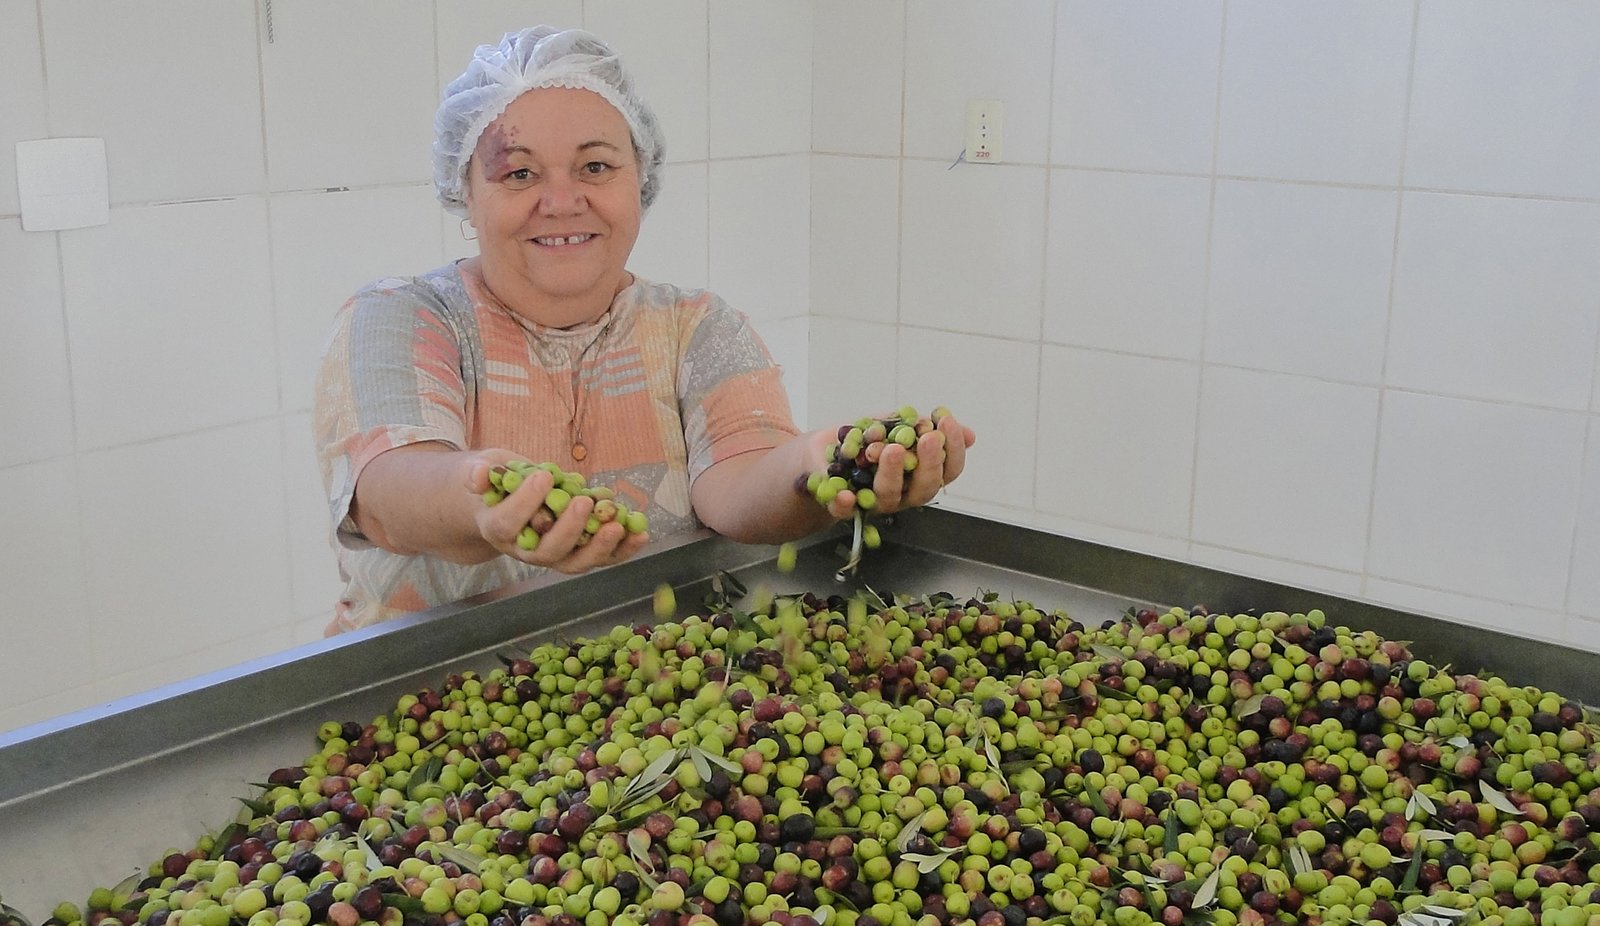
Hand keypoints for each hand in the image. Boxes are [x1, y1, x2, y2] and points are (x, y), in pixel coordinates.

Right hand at [464, 450, 649, 573]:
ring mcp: (555, 555)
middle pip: (548, 551)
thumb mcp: (479, 470)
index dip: (526, 502)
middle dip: (568, 529)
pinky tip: (641, 533)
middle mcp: (526, 550)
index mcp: (499, 530)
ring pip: (577, 562)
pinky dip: (623, 549)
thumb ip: (478, 474)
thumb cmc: (496, 482)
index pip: (510, 523)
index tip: (543, 475)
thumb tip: (480, 475)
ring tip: (620, 525)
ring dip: (601, 547)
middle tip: (584, 502)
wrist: (506, 499)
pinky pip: (602, 557)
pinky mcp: (579, 552)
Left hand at [816, 413, 976, 519]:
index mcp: (920, 476)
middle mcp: (902, 494)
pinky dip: (846, 504)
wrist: (819, 454)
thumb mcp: (893, 425)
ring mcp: (874, 503)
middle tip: (929, 438)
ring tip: (892, 449)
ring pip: (890, 496)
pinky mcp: (842, 507)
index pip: (948, 470)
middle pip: (925, 488)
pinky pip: (846, 511)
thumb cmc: (864, 440)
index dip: (953, 449)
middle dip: (930, 463)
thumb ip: (924, 428)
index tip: (947, 421)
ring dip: (893, 473)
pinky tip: (845, 495)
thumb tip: (971, 435)